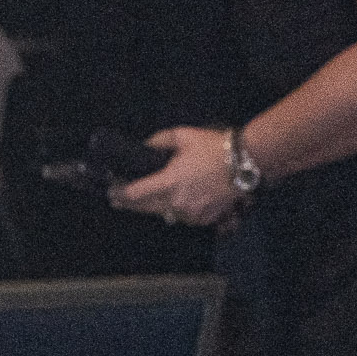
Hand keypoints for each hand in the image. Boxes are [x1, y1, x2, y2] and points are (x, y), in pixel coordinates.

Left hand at [110, 126, 243, 228]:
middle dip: (131, 205)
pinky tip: (176, 204)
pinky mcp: (204, 219)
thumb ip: (159, 141)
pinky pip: (185, 217)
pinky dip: (178, 211)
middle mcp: (176, 202)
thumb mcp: (183, 136)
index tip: (111, 194)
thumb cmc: (213, 148)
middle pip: (146, 208)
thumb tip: (146, 146)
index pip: (136, 194)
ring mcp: (191, 214)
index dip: (120, 195)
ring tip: (148, 202)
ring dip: (156, 208)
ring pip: (165, 214)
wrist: (245, 163)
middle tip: (120, 202)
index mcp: (168, 182)